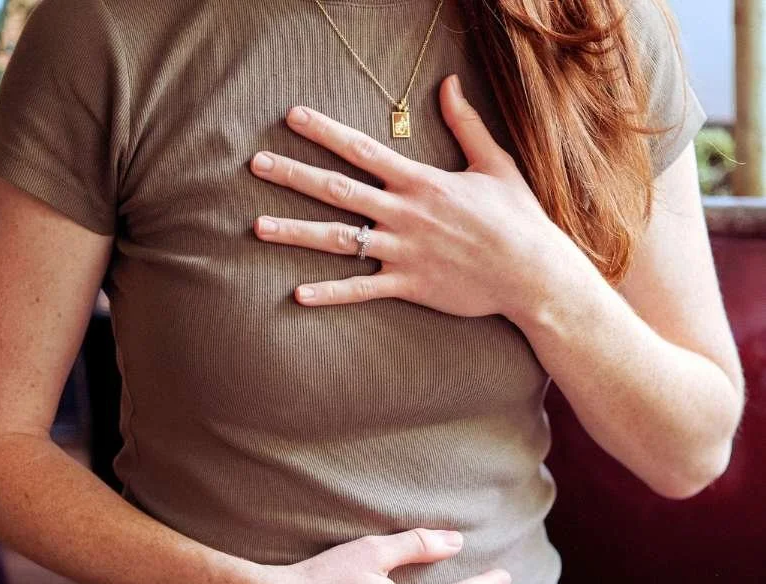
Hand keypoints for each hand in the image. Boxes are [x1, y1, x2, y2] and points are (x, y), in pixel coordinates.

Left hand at [249, 74, 575, 319]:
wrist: (533, 273)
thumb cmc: (517, 218)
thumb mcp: (495, 163)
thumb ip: (466, 124)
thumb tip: (448, 83)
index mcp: (422, 181)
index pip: (363, 150)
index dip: (325, 132)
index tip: (292, 117)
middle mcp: (405, 214)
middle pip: (338, 190)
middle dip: (294, 175)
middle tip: (256, 165)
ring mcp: (403, 251)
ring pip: (339, 240)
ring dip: (296, 232)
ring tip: (257, 227)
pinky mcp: (408, 285)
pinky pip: (361, 289)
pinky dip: (330, 293)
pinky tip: (297, 294)